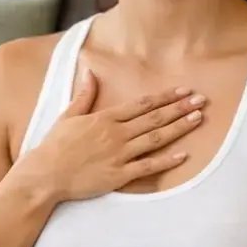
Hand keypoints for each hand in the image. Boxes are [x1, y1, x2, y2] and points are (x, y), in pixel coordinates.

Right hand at [15, 68, 204, 201]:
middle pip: (155, 118)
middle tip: (202, 100)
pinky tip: (183, 155)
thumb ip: (84, 95)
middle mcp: (116, 134)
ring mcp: (119, 155)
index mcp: (105, 118)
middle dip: (180, 108)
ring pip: (155, 138)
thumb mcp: (68, 115)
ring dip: (179, 128)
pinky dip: (166, 161)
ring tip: (198, 119)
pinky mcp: (119, 175)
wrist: (44, 175)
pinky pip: (147, 167)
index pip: (142, 104)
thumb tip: (89, 71)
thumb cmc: (55, 146)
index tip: (183, 90)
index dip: (165, 97)